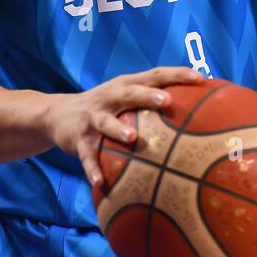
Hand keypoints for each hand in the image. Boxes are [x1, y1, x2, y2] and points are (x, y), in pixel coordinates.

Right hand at [45, 66, 204, 188]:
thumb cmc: (105, 107)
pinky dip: (93, 168)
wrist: (56, 114)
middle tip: (166, 101)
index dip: (177, 74)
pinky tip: (101, 182)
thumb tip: (197, 113)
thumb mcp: (125, 97)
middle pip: (129, 93)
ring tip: (132, 138)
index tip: (200, 78)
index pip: (155, 74)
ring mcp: (93, 118)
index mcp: (126, 85)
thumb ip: (152, 101)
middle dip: (147, 95)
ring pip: (106, 122)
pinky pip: (87, 156)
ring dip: (118, 129)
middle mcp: (109, 97)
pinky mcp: (78, 139)